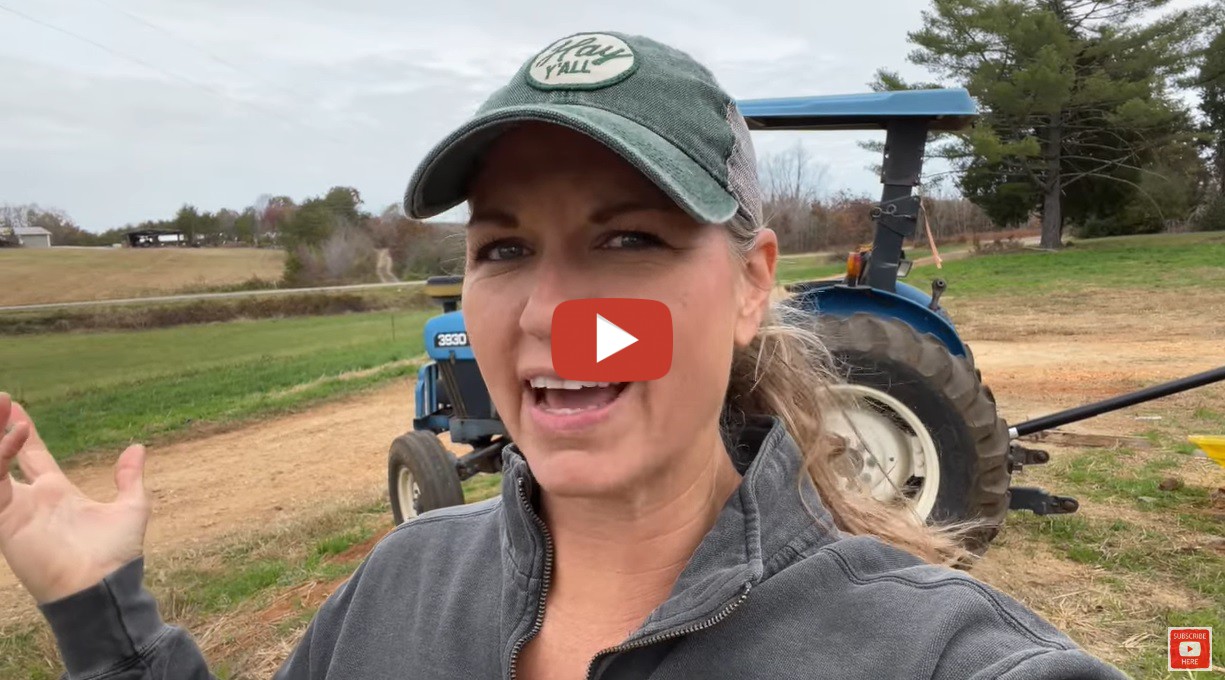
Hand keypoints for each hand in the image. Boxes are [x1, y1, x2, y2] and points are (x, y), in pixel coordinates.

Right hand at [0, 392, 150, 603]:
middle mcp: (32, 500)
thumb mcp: (132, 506)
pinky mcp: (5, 523)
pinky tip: (6, 437)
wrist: (103, 586)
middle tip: (1, 398)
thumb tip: (137, 447)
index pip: (32, 455)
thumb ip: (129, 478)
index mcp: (57, 493)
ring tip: (0, 407)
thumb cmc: (117, 554)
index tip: (13, 405)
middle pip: (4, 455)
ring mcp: (15, 511)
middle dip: (0, 427)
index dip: (21, 432)